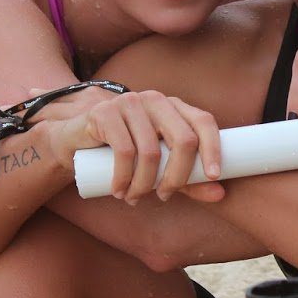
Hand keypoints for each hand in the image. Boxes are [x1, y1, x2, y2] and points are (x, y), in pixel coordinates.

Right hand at [44, 90, 223, 204]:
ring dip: (144, 184)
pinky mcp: (105, 111)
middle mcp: (156, 99)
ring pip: (151, 152)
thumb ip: (189, 180)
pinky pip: (124, 151)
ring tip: (134, 198)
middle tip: (164, 196)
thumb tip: (221, 194)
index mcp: (175, 107)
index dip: (213, 148)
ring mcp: (130, 102)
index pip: (204, 121)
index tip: (213, 177)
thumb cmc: (125, 154)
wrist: (76, 142)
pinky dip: (124, 178)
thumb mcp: (160, 167)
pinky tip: (119, 191)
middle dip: (177, 177)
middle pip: (183, 139)